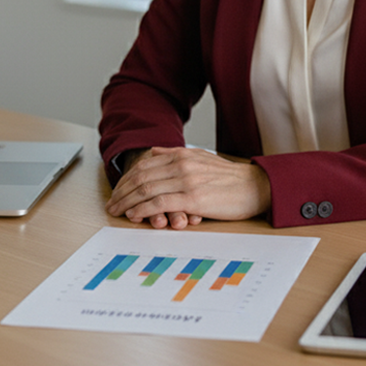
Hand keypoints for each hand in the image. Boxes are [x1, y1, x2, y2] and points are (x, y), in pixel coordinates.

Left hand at [106, 147, 270, 228]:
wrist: (254, 186)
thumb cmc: (228, 178)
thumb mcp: (201, 158)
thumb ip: (176, 154)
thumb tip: (154, 151)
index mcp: (182, 154)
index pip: (145, 165)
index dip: (127, 178)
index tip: (117, 190)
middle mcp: (181, 164)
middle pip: (141, 176)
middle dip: (122, 191)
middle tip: (111, 203)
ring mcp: (186, 180)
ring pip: (147, 189)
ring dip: (127, 201)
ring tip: (117, 210)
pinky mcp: (193, 199)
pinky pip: (160, 203)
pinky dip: (143, 209)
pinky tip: (134, 214)